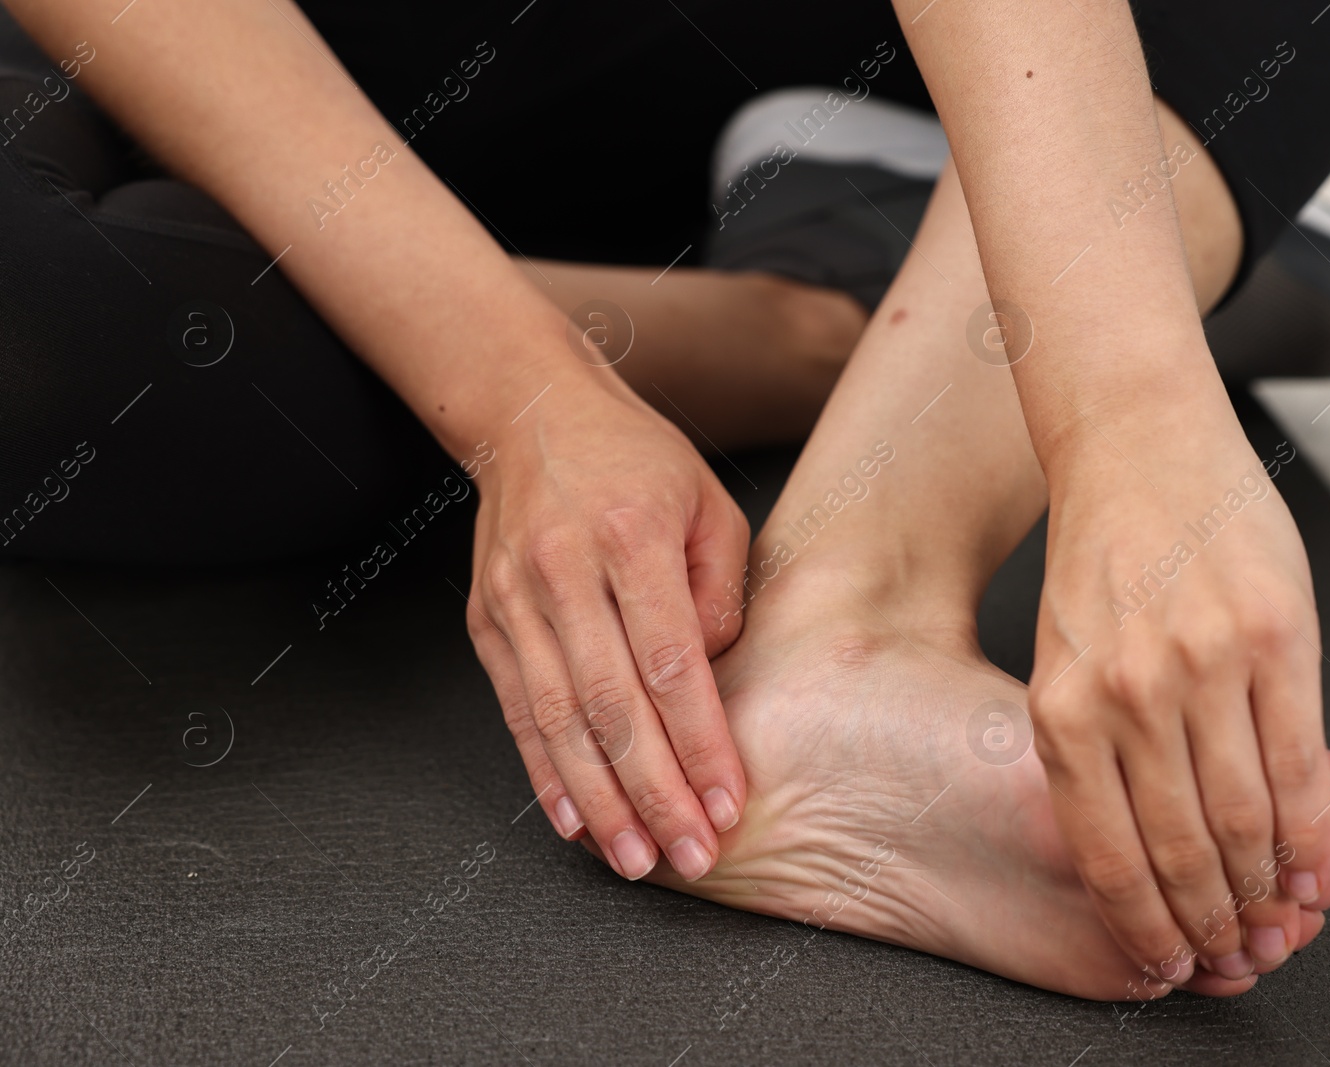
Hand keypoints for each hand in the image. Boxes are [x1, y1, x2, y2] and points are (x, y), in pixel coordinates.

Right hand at [464, 368, 749, 882]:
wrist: (533, 413)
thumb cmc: (638, 462)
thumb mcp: (709, 504)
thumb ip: (721, 593)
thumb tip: (711, 681)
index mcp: (631, 535)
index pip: (671, 662)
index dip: (700, 742)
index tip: (728, 802)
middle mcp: (565, 571)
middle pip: (613, 704)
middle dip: (655, 791)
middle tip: (690, 853)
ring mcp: (515, 599)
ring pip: (559, 719)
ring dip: (600, 799)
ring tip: (635, 858)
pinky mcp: (486, 621)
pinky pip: (518, 710)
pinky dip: (545, 771)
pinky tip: (576, 820)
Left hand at [1030, 363, 1329, 986]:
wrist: (1139, 444)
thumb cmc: (1103, 553)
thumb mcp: (1064, 658)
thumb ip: (1096, 746)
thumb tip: (1146, 846)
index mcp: (1062, 707)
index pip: (1106, 852)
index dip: (1145, 923)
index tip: (1166, 957)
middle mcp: (1129, 694)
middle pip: (1180, 849)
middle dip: (1211, 919)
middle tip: (1232, 949)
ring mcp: (1205, 665)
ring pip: (1247, 818)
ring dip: (1268, 888)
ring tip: (1279, 918)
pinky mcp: (1276, 637)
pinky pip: (1303, 763)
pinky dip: (1315, 829)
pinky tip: (1317, 861)